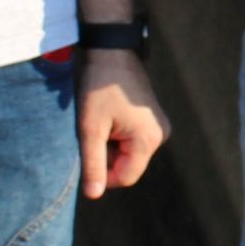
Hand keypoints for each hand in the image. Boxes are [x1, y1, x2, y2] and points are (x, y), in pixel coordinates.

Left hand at [76, 50, 166, 196]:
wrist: (110, 50)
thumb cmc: (99, 87)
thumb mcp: (91, 128)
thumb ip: (93, 163)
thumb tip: (93, 195)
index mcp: (148, 140)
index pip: (124, 177)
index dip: (101, 174)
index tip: (84, 154)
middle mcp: (160, 135)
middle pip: (128, 165)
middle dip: (106, 155)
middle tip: (92, 130)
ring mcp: (158, 126)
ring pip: (128, 152)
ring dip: (110, 144)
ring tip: (100, 119)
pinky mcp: (152, 118)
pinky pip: (132, 139)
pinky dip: (116, 134)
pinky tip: (108, 114)